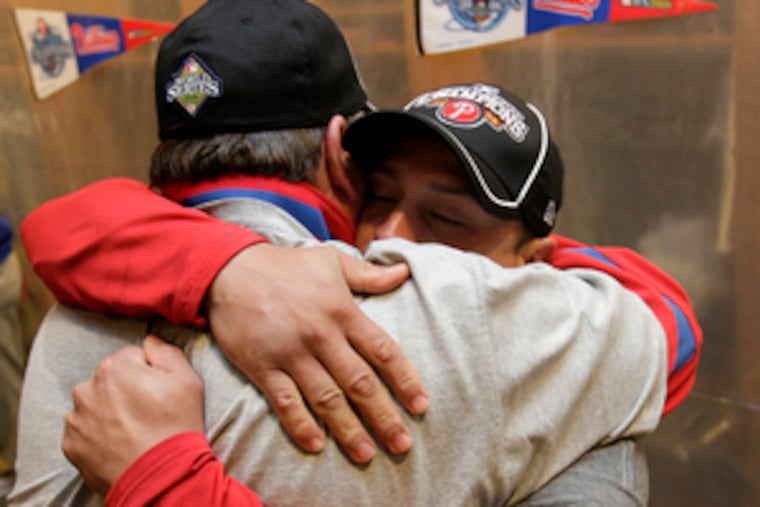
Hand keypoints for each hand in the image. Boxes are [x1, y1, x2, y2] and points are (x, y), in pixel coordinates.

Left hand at [62, 335, 204, 493]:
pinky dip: (99, 433)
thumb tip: (150, 341)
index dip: (149, 373)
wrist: (161, 476)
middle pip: (110, 379)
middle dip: (126, 390)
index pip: (132, 357)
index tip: (159, 392)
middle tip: (148, 412)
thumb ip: (166, 351)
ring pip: (95, 403)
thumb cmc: (176, 426)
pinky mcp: (71, 444)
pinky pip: (84, 429)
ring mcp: (77, 418)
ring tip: (134, 430)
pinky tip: (120, 443)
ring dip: (110, 411)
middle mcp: (88, 388)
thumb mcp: (188, 380)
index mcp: (115, 367)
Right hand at [207, 244, 428, 462]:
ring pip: (327, 399)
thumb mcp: (331, 261)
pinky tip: (315, 445)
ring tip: (367, 453)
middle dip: (384, 416)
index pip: (383, 351)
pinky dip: (300, 425)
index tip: (421, 405)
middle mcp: (321, 336)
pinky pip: (284, 401)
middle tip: (402, 444)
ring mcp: (291, 353)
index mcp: (343, 312)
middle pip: (360, 383)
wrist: (229, 269)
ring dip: (349, 429)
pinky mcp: (262, 366)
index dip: (405, 380)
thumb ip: (369, 274)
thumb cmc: (285, 266)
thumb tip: (404, 273)